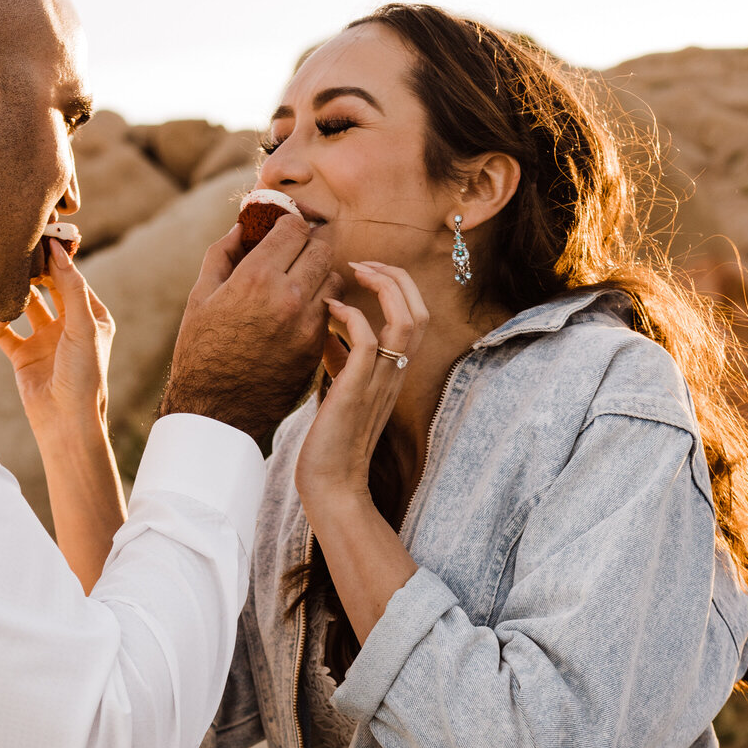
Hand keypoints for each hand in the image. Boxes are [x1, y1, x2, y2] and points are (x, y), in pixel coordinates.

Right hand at [0, 241, 113, 434]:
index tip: (41, 237)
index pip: (73, 280)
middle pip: (49, 289)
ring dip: (15, 294)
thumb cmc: (84, 374)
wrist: (65, 421)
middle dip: (35, 272)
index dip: (58, 260)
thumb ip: (71, 288)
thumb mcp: (83, 326)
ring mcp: (45, 340)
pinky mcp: (23, 356)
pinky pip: (6, 332)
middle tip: (17, 250)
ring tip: (2, 275)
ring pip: (26, 307)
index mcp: (92, 317)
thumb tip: (59, 251)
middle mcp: (69, 327)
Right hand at [159, 214, 344, 443]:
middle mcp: (288, 296)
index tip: (280, 233)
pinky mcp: (316, 346)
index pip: (295, 227)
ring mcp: (307, 323)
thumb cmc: (200, 350)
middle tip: (292, 256)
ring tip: (298, 285)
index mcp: (256, 277)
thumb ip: (222, 254)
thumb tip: (242, 227)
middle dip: (307, 246)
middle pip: (321, 248)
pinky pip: (332, 310)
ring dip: (319, 275)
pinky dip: (320, 304)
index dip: (287, 225)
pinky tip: (299, 312)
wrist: (215, 409)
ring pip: (334, 278)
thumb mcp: (200, 297)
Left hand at [295, 262, 430, 502]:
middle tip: (364, 263)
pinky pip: (369, 341)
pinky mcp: (358, 390)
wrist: (331, 484)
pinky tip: (331, 308)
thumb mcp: (340, 387)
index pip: (416, 316)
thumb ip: (340, 356)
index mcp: (395, 371)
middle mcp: (395, 373)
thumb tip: (328, 324)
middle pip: (420, 311)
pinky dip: (353, 316)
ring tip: (356, 272)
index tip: (367, 270)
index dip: (398, 285)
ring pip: (407, 321)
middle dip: (396, 277)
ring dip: (384, 287)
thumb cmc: (331, 441)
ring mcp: (381, 381)